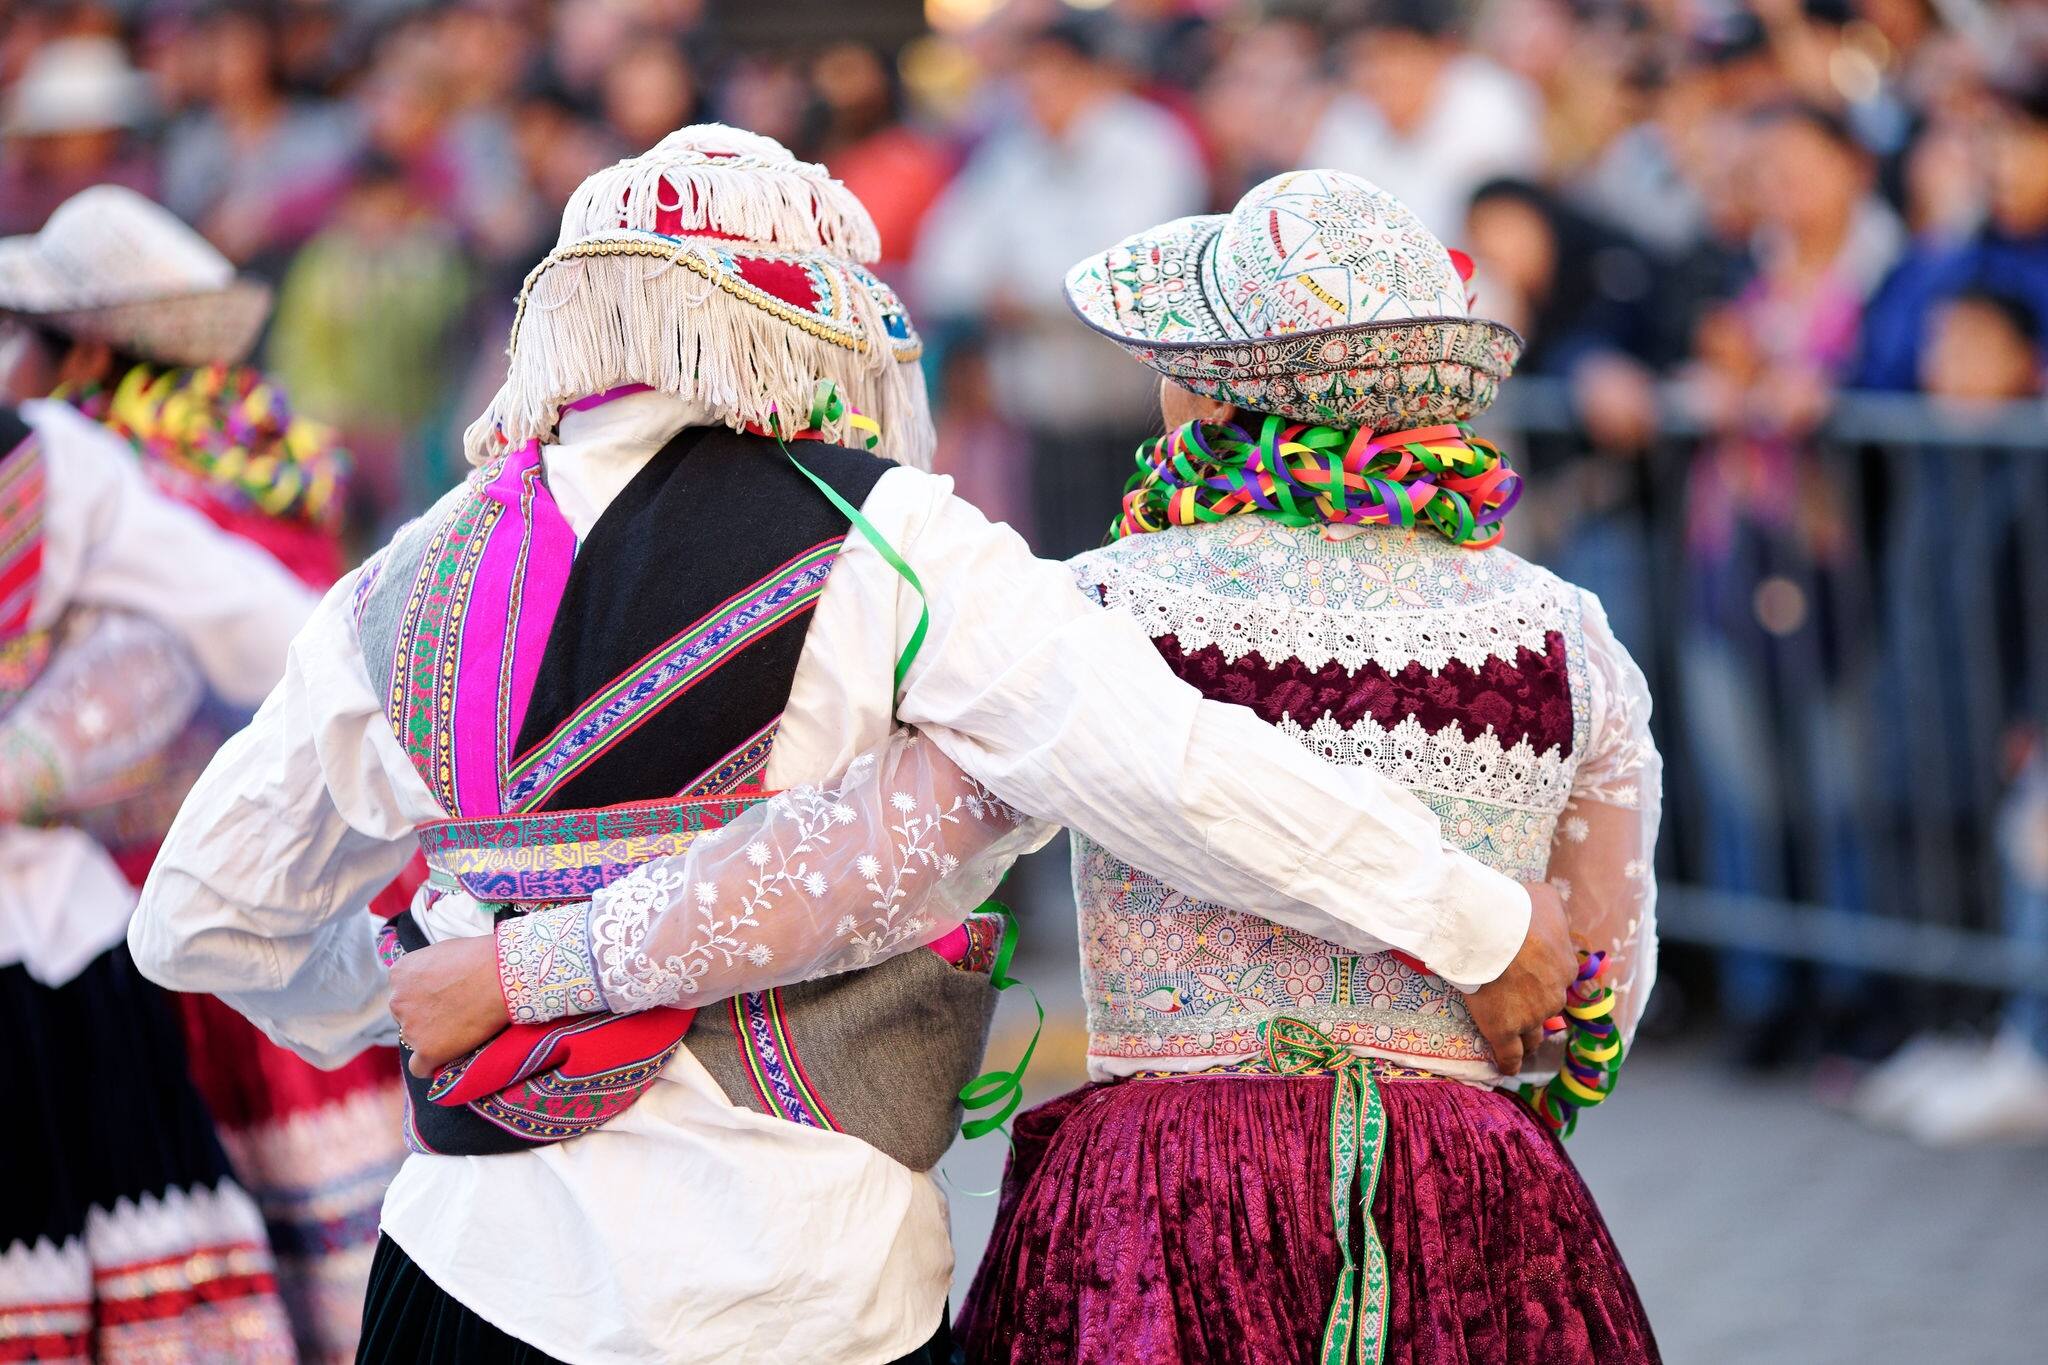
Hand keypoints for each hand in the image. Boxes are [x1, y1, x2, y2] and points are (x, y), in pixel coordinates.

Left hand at [388, 934, 509, 1077]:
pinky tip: (446, 1059)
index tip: (441, 1000)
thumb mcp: (442, 952)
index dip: (423, 998)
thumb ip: (427, 970)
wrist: (502, 976)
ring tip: (460, 1030)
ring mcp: (410, 1027)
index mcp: (400, 974)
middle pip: (405, 1017)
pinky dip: (431, 1065)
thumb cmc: (481, 958)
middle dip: (424, 1017)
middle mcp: (398, 1001)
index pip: (403, 993)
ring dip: (432, 1037)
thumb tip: (433, 981)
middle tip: (452, 1014)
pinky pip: (420, 1068)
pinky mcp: (427, 1050)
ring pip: (414, 1041)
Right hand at [1462, 882, 1575, 1074]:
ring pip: (1533, 1035)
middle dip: (1536, 1008)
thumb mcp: (1546, 898)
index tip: (1530, 978)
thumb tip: (1553, 915)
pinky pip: (1509, 1054)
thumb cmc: (1513, 909)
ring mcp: (1530, 1016)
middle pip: (1548, 1009)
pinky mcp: (1503, 1029)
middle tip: (1518, 1003)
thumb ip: (1554, 911)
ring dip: (1527, 1037)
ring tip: (1517, 1040)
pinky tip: (1506, 1066)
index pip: (1558, 980)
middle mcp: (1554, 995)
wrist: (1485, 927)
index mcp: (1565, 967)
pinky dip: (1509, 1061)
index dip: (1543, 979)